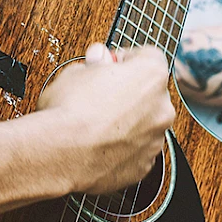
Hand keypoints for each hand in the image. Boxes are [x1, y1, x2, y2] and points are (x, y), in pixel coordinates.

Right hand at [36, 43, 174, 194]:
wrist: (60, 155)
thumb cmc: (68, 112)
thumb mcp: (76, 72)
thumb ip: (96, 64)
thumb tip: (98, 59)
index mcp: (151, 75)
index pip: (149, 56)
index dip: (126, 59)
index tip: (110, 64)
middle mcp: (161, 107)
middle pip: (150, 92)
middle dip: (129, 92)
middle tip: (101, 94)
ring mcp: (155, 138)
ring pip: (145, 123)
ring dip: (127, 120)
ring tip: (96, 124)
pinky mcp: (144, 165)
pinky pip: (137, 149)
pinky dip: (123, 146)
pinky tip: (99, 143)